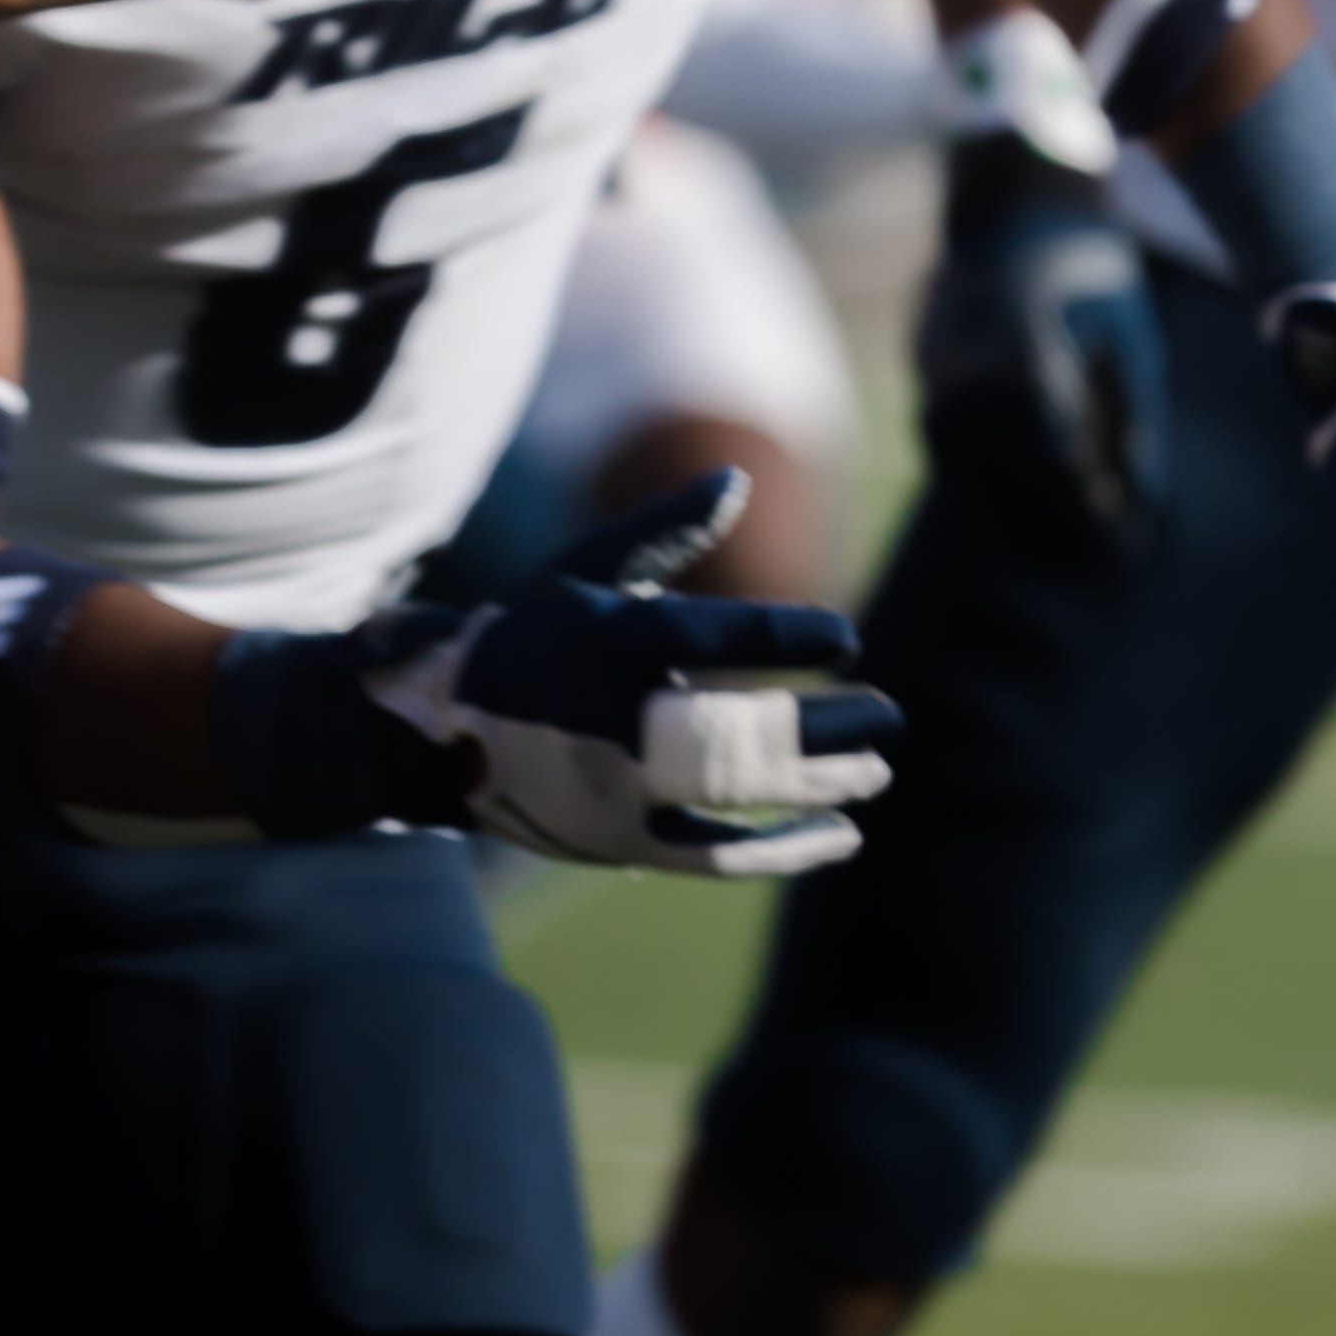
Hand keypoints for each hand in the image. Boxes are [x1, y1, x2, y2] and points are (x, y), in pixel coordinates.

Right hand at [348, 473, 899, 874]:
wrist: (449, 732)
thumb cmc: (539, 635)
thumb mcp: (585, 567)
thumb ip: (664, 529)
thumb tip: (740, 479)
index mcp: (607, 642)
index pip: (711, 638)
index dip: (785, 637)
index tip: (844, 636)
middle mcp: (609, 719)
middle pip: (733, 731)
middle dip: (822, 728)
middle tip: (886, 716)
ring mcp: (615, 788)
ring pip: (732, 796)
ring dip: (815, 786)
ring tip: (874, 772)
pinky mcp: (622, 843)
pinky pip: (713, 856)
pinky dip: (780, 850)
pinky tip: (839, 835)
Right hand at [916, 129, 1166, 551]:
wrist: (1017, 197)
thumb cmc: (1092, 265)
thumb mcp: (1133, 341)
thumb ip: (1134, 424)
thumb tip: (1141, 500)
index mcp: (1027, 368)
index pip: (1059, 470)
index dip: (1094, 515)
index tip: (1127, 545)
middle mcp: (968, 374)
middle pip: (1008, 475)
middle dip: (1055, 514)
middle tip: (1101, 544)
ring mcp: (933, 366)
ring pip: (968, 460)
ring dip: (1013, 493)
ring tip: (1062, 516)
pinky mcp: (920, 360)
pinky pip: (945, 431)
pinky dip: (983, 459)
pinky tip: (1020, 470)